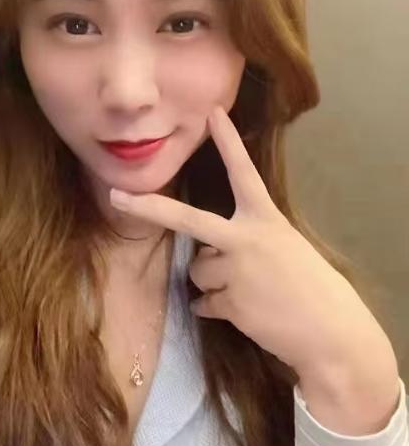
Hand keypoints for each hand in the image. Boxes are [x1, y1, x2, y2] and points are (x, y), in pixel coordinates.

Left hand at [109, 105, 394, 380]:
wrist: (331, 332)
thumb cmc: (313, 287)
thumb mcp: (286, 248)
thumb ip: (248, 241)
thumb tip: (207, 256)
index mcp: (265, 219)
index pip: (244, 172)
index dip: (228, 142)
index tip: (211, 113)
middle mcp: (245, 238)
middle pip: (187, 220)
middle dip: (149, 208)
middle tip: (115, 196)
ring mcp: (234, 272)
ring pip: (198, 271)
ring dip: (213, 283)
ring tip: (248, 292)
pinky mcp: (229, 303)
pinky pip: (204, 303)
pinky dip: (216, 308)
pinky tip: (246, 311)